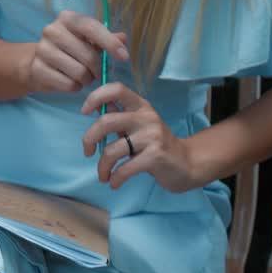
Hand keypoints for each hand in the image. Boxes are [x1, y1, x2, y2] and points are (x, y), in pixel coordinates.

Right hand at [20, 10, 128, 94]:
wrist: (38, 61)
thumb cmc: (70, 48)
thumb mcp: (88, 39)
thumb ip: (106, 38)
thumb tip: (123, 38)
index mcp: (68, 18)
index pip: (92, 28)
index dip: (111, 43)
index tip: (124, 57)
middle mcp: (52, 30)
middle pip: (88, 55)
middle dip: (99, 68)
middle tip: (98, 73)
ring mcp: (42, 49)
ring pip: (79, 72)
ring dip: (87, 80)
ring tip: (84, 77)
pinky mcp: (37, 69)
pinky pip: (68, 84)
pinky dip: (75, 87)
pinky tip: (72, 82)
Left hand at [80, 83, 206, 192]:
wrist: (187, 164)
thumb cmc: (156, 145)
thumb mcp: (138, 126)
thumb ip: (117, 116)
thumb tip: (93, 106)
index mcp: (141, 106)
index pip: (116, 89)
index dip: (95, 97)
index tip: (84, 111)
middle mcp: (146, 118)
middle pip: (106, 121)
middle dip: (89, 138)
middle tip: (87, 152)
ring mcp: (152, 137)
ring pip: (112, 150)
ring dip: (102, 167)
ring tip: (103, 175)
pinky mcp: (156, 156)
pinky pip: (124, 169)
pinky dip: (114, 178)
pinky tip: (114, 183)